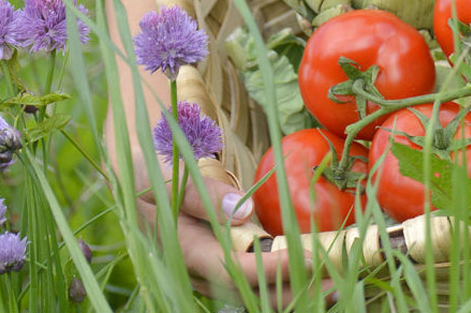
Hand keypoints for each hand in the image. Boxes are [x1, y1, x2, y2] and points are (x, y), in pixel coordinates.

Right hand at [129, 146, 324, 303]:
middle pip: (252, 293)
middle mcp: (200, 269)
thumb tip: (244, 210)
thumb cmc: (151, 174)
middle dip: (295, 291)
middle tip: (338, 284)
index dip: (274, 269)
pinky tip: (313, 277)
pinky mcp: (220, 267)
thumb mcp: (168, 176)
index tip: (310, 259)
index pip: (236, 268)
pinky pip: (254, 285)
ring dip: (295, 294)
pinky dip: (284, 284)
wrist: (132, 184)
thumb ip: (204, 195)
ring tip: (337, 288)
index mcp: (186, 248)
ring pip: (255, 296)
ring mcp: (210, 272)